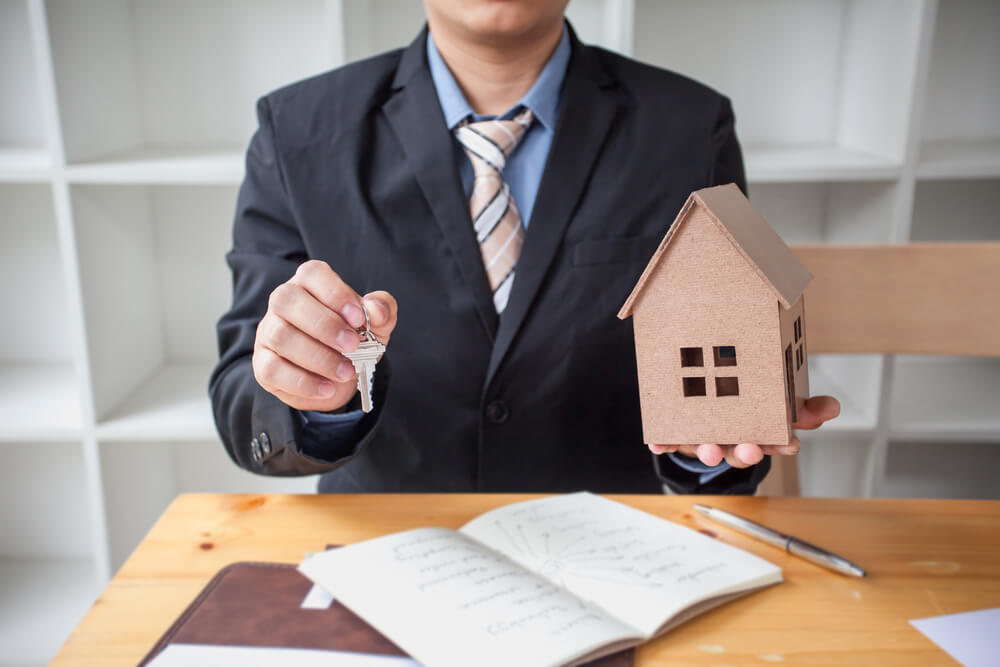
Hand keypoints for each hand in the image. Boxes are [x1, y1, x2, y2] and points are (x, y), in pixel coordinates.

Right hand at [252, 260, 397, 411]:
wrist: (336, 376)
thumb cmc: (351, 339)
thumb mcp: (376, 324)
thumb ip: (382, 310)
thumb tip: (375, 309)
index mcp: (309, 284)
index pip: (313, 274)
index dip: (335, 293)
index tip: (359, 318)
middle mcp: (283, 302)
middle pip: (287, 300)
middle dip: (324, 325)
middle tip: (353, 345)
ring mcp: (268, 332)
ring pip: (280, 336)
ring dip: (318, 357)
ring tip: (346, 372)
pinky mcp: (262, 363)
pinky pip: (273, 369)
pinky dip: (304, 382)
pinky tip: (328, 388)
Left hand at [648, 396, 840, 468]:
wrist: (708, 414)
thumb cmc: (747, 411)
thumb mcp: (779, 406)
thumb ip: (805, 409)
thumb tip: (833, 408)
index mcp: (761, 435)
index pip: (778, 443)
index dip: (784, 445)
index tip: (789, 442)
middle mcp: (734, 442)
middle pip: (742, 451)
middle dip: (746, 451)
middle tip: (751, 447)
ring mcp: (707, 441)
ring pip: (709, 449)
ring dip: (709, 451)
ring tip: (708, 448)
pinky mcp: (680, 439)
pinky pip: (671, 442)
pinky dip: (663, 443)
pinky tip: (657, 443)